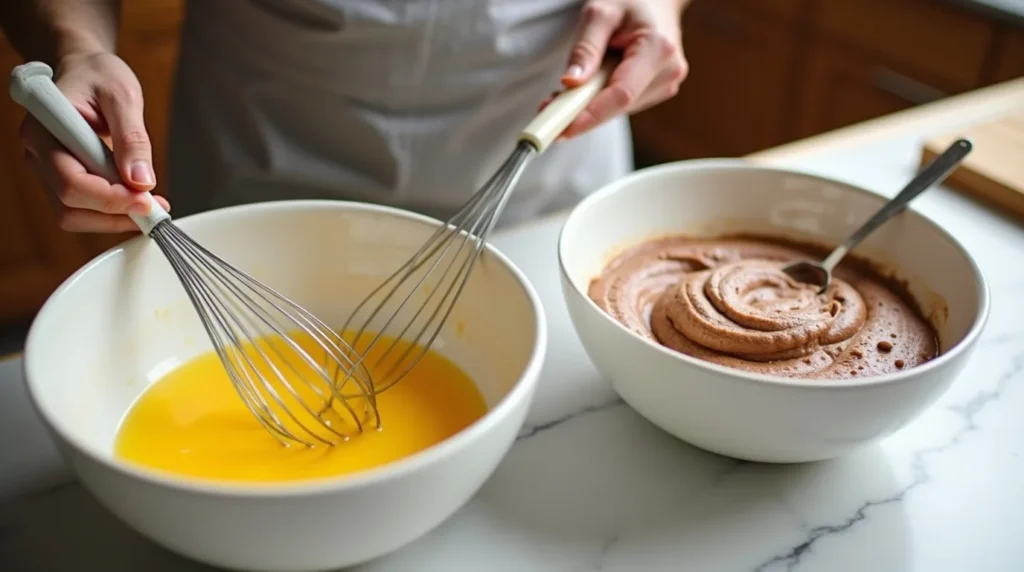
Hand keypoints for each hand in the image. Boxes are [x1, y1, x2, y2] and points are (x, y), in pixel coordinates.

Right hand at [18, 51, 169, 232]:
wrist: (88, 72)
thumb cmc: (99, 76)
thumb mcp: (123, 97)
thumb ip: (132, 138)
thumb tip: (141, 180)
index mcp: (44, 130)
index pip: (70, 181)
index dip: (110, 198)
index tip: (146, 199)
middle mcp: (39, 155)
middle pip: (69, 205)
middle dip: (116, 213)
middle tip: (156, 209)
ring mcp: (48, 170)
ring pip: (74, 215)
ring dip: (115, 219)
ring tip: (151, 206)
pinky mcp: (63, 179)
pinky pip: (83, 209)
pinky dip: (112, 213)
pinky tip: (137, 201)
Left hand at [551, 0, 688, 139]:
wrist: (657, 0)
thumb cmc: (629, 0)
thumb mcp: (600, 13)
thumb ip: (585, 48)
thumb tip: (570, 83)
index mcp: (658, 48)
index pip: (620, 95)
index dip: (589, 116)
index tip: (560, 128)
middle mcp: (667, 72)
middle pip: (617, 107)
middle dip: (580, 113)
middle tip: (547, 107)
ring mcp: (665, 85)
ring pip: (617, 110)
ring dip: (588, 107)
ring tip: (569, 87)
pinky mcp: (657, 91)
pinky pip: (621, 106)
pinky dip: (599, 102)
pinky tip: (589, 86)